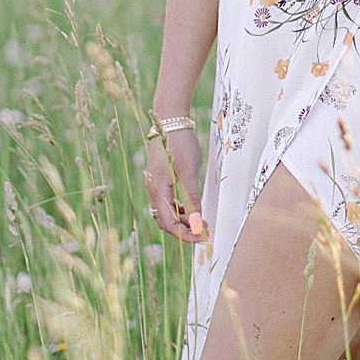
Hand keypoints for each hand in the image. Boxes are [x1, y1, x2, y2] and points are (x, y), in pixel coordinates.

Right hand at [145, 128, 206, 244]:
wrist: (170, 120)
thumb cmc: (179, 144)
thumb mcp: (189, 172)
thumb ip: (192, 199)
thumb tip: (198, 223)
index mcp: (158, 189)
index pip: (167, 222)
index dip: (184, 234)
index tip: (202, 238)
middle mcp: (153, 189)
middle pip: (166, 219)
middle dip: (186, 229)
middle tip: (205, 232)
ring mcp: (156, 184)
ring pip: (168, 210)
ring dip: (185, 219)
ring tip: (203, 222)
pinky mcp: (161, 178)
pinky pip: (169, 200)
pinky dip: (181, 208)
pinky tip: (194, 209)